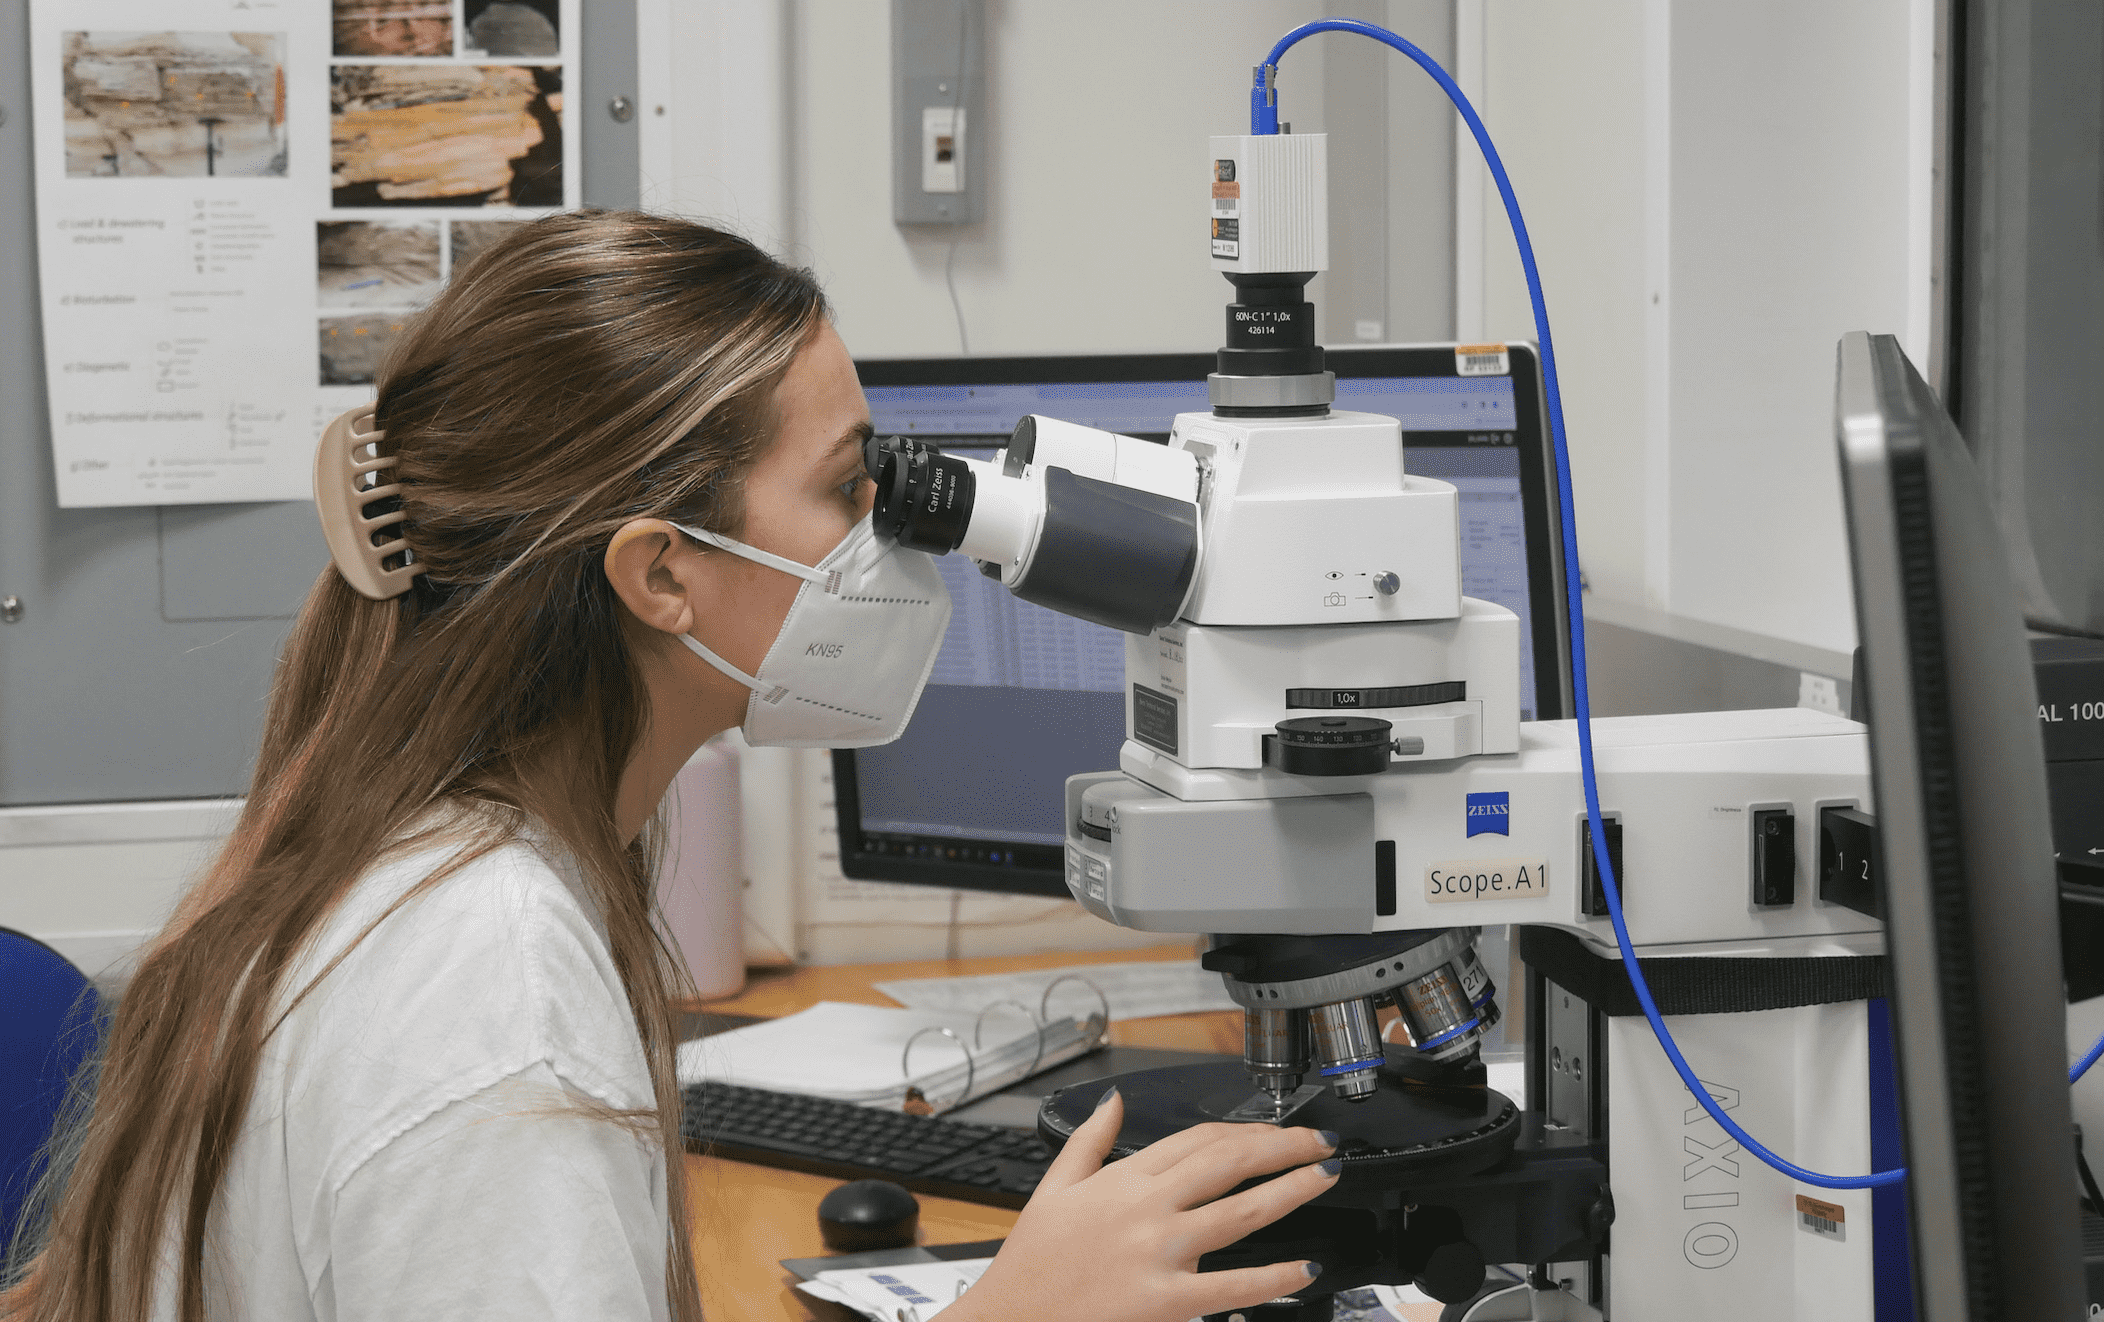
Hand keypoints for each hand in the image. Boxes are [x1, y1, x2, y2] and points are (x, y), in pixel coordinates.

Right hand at [949, 1088, 1340, 1321]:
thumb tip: (1114, 1100)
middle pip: (1227, 1163)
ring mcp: (1158, 1253)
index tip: (1274, 1131)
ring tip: (1323, 1178)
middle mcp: (1146, 1208)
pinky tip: (1304, 1267)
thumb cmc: (1032, 1263)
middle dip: (1281, 1147)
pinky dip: (1274, 1276)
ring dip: (1289, 1191)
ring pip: (1239, 1212)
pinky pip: (1231, 1286)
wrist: (1011, 1320)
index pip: (1197, 1139)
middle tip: (1318, 1143)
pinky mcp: (1164, 1300)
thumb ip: (1090, 1139)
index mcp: (1122, 1179)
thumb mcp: (1054, 1187)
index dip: (1245, 1130)